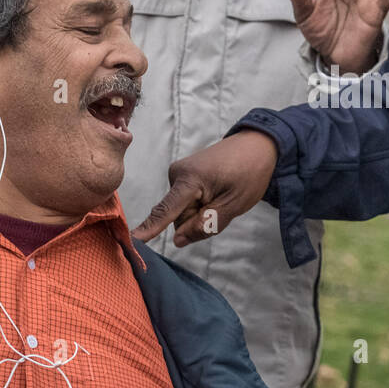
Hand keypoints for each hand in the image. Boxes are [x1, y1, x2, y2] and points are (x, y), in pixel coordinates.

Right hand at [133, 130, 278, 246]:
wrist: (256, 145)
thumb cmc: (249, 172)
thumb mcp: (234, 204)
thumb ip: (206, 224)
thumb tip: (178, 241)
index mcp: (190, 179)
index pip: (166, 210)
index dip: (150, 229)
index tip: (132, 242)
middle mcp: (177, 174)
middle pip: (178, 217)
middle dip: (198, 220)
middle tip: (224, 205)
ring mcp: (178, 173)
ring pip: (182, 211)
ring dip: (200, 212)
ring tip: (222, 195)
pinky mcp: (182, 175)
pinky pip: (185, 202)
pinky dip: (200, 204)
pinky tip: (216, 192)